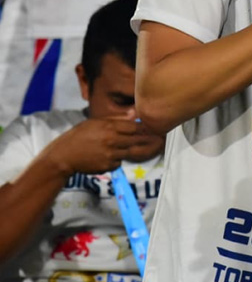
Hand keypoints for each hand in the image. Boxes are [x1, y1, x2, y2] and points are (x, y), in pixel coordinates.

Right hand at [45, 118, 164, 175]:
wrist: (64, 156)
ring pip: (130, 152)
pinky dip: (117, 159)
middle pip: (136, 140)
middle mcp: (112, 141)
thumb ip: (116, 119)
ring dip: (132, 150)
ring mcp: (110, 155)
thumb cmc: (79, 136)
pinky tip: (107, 156)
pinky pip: (119, 162)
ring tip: (131, 148)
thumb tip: (134, 115)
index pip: (135, 127)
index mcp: (109, 128)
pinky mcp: (107, 166)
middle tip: (158, 139)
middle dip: (147, 140)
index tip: (153, 129)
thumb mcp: (95, 122)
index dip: (145, 128)